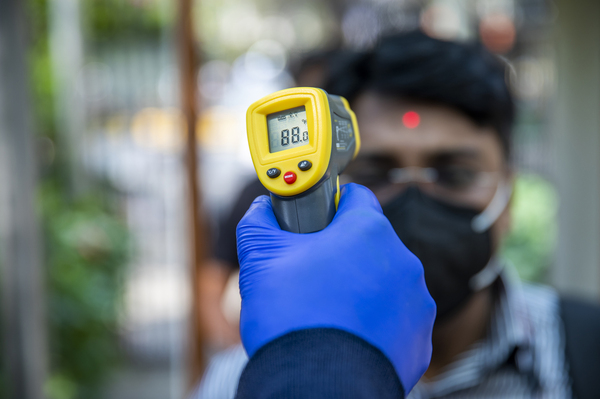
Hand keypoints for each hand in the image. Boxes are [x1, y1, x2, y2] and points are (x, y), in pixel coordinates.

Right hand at [236, 183, 435, 391]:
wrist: (315, 385)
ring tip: (328, 310)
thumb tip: (262, 209)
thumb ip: (260, 221)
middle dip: (343, 253)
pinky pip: (395, 318)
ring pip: (384, 281)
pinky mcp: (418, 338)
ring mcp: (416, 302)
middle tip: (313, 274)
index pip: (355, 196)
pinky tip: (347, 334)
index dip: (331, 204)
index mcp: (368, 231)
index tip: (315, 220)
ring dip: (362, 288)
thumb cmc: (291, 318)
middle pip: (369, 242)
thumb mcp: (260, 259)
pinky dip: (375, 322)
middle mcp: (402, 261)